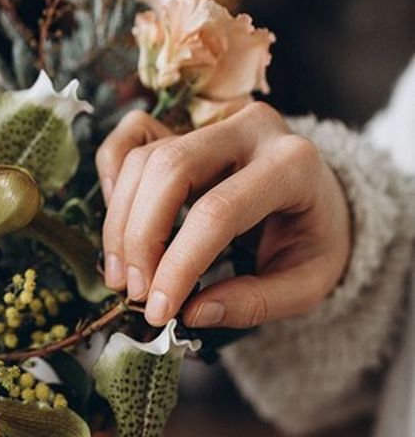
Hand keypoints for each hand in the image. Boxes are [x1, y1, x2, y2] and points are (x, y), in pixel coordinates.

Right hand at [95, 103, 351, 328]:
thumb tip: (193, 313)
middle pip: (170, 170)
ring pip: (145, 159)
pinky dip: (112, 176)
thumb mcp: (306, 286)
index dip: (178, 264)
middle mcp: (252, 130)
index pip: (217, 211)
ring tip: (125, 278)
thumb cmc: (316, 243)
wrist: (324, 201)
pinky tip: (117, 224)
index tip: (158, 310)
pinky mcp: (187, 127)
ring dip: (121, 223)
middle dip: (140, 239)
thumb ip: (255, 302)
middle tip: (136, 293)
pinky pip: (133, 137)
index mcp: (291, 165)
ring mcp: (215, 123)